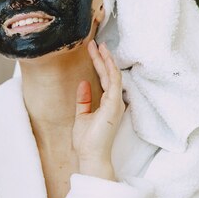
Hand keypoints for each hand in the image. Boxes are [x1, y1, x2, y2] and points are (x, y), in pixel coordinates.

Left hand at [72, 40, 126, 163]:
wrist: (90, 155)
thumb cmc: (87, 140)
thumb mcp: (82, 115)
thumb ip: (84, 99)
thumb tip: (84, 83)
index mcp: (108, 103)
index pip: (104, 79)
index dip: (98, 64)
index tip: (91, 50)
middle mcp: (115, 101)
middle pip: (109, 74)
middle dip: (102, 58)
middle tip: (93, 43)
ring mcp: (116, 103)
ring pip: (113, 75)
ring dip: (106, 60)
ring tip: (98, 46)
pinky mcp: (115, 105)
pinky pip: (114, 82)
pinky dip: (110, 69)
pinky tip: (104, 58)